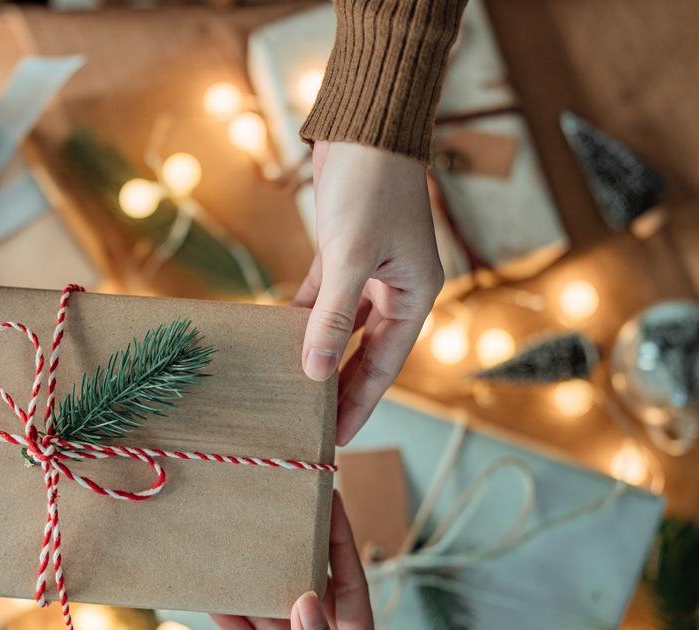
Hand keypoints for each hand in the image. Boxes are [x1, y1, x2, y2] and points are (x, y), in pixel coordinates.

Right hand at [213, 494, 381, 629]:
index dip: (342, 541)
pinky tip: (216, 598)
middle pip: (313, 588)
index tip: (332, 500)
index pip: (352, 585)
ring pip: (278, 611)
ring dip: (257, 585)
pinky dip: (236, 620)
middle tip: (278, 512)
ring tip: (236, 550)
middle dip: (297, 552)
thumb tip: (307, 600)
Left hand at [295, 141, 443, 444]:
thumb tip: (313, 371)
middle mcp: (398, 288)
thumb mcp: (350, 257)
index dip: (360, 401)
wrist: (366, 124)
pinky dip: (304, 316)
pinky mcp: (343, 251)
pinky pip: (323, 297)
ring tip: (293, 389)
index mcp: (417, 295)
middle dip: (339, 385)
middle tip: (311, 423)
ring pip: (342, 326)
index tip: (337, 437)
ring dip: (319, 352)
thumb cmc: (370, 186)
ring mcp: (371, 270)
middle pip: (365, 351)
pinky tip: (281, 338)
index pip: (385, 364)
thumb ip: (333, 317)